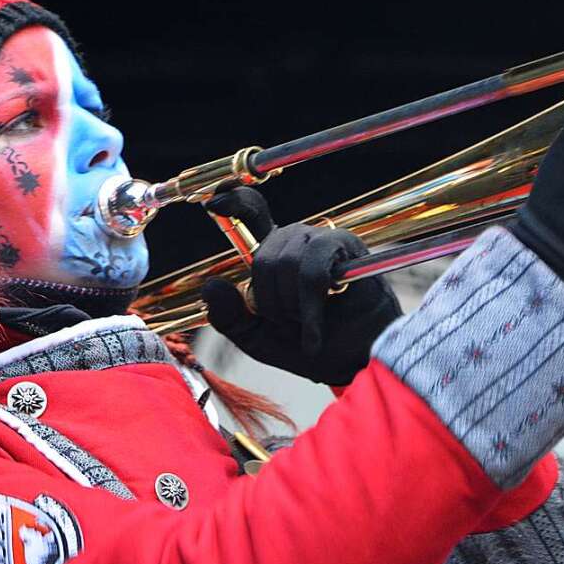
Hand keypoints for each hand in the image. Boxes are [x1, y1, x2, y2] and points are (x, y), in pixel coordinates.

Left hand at [202, 187, 401, 385]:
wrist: (351, 362)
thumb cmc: (309, 346)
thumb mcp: (256, 337)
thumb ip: (229, 316)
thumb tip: (211, 286)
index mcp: (275, 253)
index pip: (252, 212)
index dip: (234, 201)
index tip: (213, 203)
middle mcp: (297, 240)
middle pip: (264, 257)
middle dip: (271, 302)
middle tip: (290, 324)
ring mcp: (322, 240)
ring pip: (286, 261)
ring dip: (291, 305)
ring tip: (306, 325)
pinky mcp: (347, 248)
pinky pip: (312, 270)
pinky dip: (309, 307)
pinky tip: (313, 332)